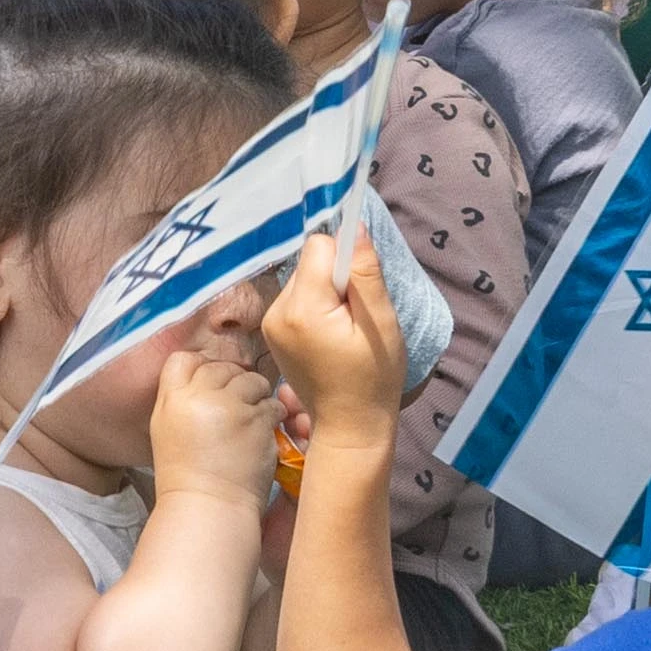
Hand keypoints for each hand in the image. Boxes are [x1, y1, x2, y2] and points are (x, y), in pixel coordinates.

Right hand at [143, 307, 281, 511]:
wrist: (208, 508)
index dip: (201, 368)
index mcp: (170, 399)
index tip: (212, 387)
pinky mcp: (257, 420)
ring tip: (252, 420)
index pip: (184, 360)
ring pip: (252, 380)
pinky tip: (263, 434)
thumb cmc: (186, 477)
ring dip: (257, 396)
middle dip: (233, 383)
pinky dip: (273, 416)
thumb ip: (181, 400)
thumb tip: (207, 377)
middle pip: (220, 367)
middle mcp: (197, 396)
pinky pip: (272, 404)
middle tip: (237, 407)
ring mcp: (228, 406)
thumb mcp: (166, 430)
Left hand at [252, 211, 408, 444]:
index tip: (361, 289)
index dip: (345, 260)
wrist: (349, 425)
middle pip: (309, 262)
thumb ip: (365, 273)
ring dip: (327, 293)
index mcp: (302, 308)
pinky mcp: (272, 330)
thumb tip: (352, 225)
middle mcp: (277, 310)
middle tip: (355, 317)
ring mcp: (270, 322)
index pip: (318, 247)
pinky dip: (316, 306)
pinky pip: (296, 297)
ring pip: (303, 278)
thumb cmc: (373, 378)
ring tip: (344, 329)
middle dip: (336, 278)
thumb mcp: (380, 323)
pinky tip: (331, 335)